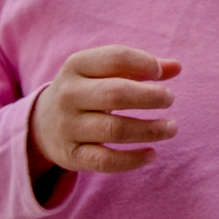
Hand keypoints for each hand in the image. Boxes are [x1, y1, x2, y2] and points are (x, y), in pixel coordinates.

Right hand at [28, 45, 179, 183]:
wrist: (41, 124)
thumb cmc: (86, 91)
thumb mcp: (103, 72)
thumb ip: (139, 67)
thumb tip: (176, 67)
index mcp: (77, 65)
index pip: (115, 57)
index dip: (144, 63)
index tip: (160, 73)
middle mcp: (68, 95)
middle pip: (115, 94)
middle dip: (149, 97)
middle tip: (169, 99)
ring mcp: (67, 127)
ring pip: (114, 130)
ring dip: (149, 129)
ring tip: (171, 127)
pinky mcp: (71, 156)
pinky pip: (105, 161)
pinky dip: (132, 160)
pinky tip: (152, 154)